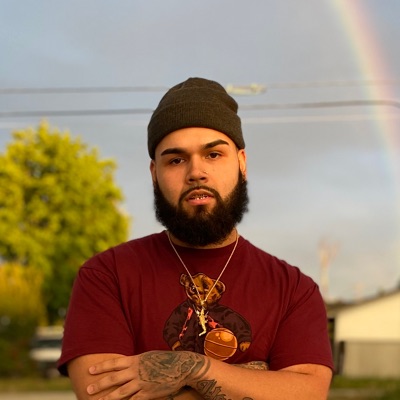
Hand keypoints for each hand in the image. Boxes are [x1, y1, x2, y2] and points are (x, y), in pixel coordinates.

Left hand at [86, 351, 207, 399]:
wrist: (181, 366)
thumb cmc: (164, 360)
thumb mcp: (148, 356)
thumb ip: (136, 362)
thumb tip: (125, 365)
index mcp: (135, 360)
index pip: (115, 363)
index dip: (102, 367)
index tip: (90, 370)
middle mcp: (136, 371)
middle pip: (114, 378)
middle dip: (100, 384)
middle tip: (88, 389)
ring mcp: (141, 383)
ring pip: (120, 392)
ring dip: (108, 397)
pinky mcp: (148, 393)